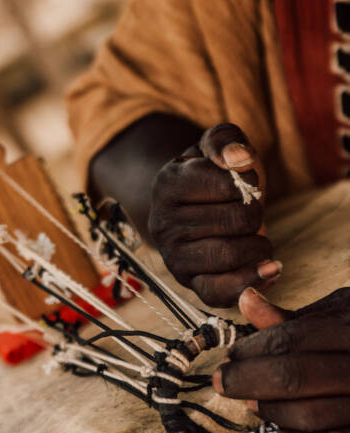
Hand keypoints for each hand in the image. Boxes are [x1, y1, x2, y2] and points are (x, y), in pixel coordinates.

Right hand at [148, 123, 280, 306]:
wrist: (189, 208)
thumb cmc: (209, 176)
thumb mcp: (214, 146)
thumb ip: (225, 139)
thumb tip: (239, 158)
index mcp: (167, 184)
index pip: (228, 185)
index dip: (248, 181)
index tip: (242, 182)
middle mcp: (164, 224)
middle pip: (236, 221)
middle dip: (255, 213)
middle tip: (249, 211)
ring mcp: (174, 257)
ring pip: (232, 255)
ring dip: (258, 244)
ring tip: (254, 235)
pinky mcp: (189, 283)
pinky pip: (219, 292)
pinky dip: (250, 282)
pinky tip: (268, 268)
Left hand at [213, 286, 349, 432]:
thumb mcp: (335, 314)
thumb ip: (290, 317)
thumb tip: (244, 298)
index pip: (289, 339)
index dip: (251, 350)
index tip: (228, 358)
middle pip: (294, 376)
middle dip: (247, 381)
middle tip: (223, 382)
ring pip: (310, 415)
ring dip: (270, 411)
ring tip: (250, 403)